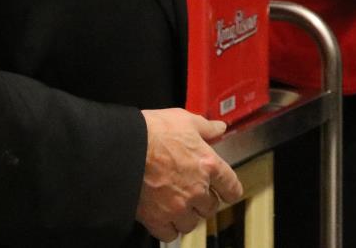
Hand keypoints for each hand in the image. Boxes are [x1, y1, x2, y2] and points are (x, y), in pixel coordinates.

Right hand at [136, 108, 244, 241]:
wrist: (123, 149)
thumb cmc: (152, 132)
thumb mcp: (184, 119)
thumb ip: (206, 127)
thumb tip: (219, 128)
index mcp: (208, 165)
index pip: (231, 187)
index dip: (230, 190)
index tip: (227, 192)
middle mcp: (196, 189)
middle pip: (211, 208)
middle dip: (203, 201)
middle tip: (193, 192)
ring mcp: (177, 207)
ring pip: (191, 223)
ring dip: (187, 216)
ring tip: (177, 205)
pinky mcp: (156, 219)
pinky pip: (170, 235)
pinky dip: (168, 229)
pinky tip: (164, 218)